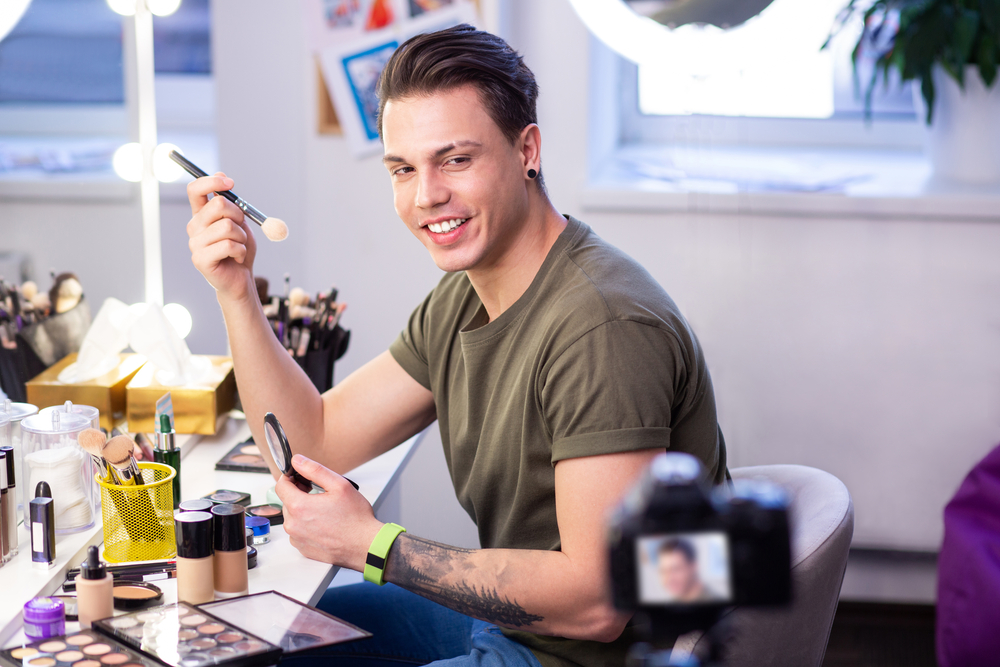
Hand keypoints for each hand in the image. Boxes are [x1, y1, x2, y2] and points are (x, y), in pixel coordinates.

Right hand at [186, 172, 257, 303]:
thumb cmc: (239, 250)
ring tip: (239, 247)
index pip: (195, 189)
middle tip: (241, 228)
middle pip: (218, 204)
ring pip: (227, 226)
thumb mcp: (240, 222)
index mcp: (201, 215)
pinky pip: (228, 245)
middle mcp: (194, 227)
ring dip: (242, 237)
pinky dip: (240, 251)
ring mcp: (195, 243)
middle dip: (238, 214)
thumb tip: (221, 174)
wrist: (240, 279)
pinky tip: (236, 258)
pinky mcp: (200, 259)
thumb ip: (231, 202)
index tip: (230, 183)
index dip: (211, 181)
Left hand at [277, 454, 381, 570]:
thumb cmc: (356, 518)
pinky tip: (324, 524)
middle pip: (287, 501)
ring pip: (292, 517)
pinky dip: (307, 526)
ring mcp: (297, 539)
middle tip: (318, 493)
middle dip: (299, 494)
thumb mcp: (339, 485)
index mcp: (299, 507)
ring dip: (303, 511)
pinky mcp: (303, 549)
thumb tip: (297, 461)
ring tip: (324, 511)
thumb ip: (314, 470)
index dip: (289, 477)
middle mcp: (293, 525)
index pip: (280, 486)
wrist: (366, 545)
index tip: (300, 477)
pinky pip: (299, 532)